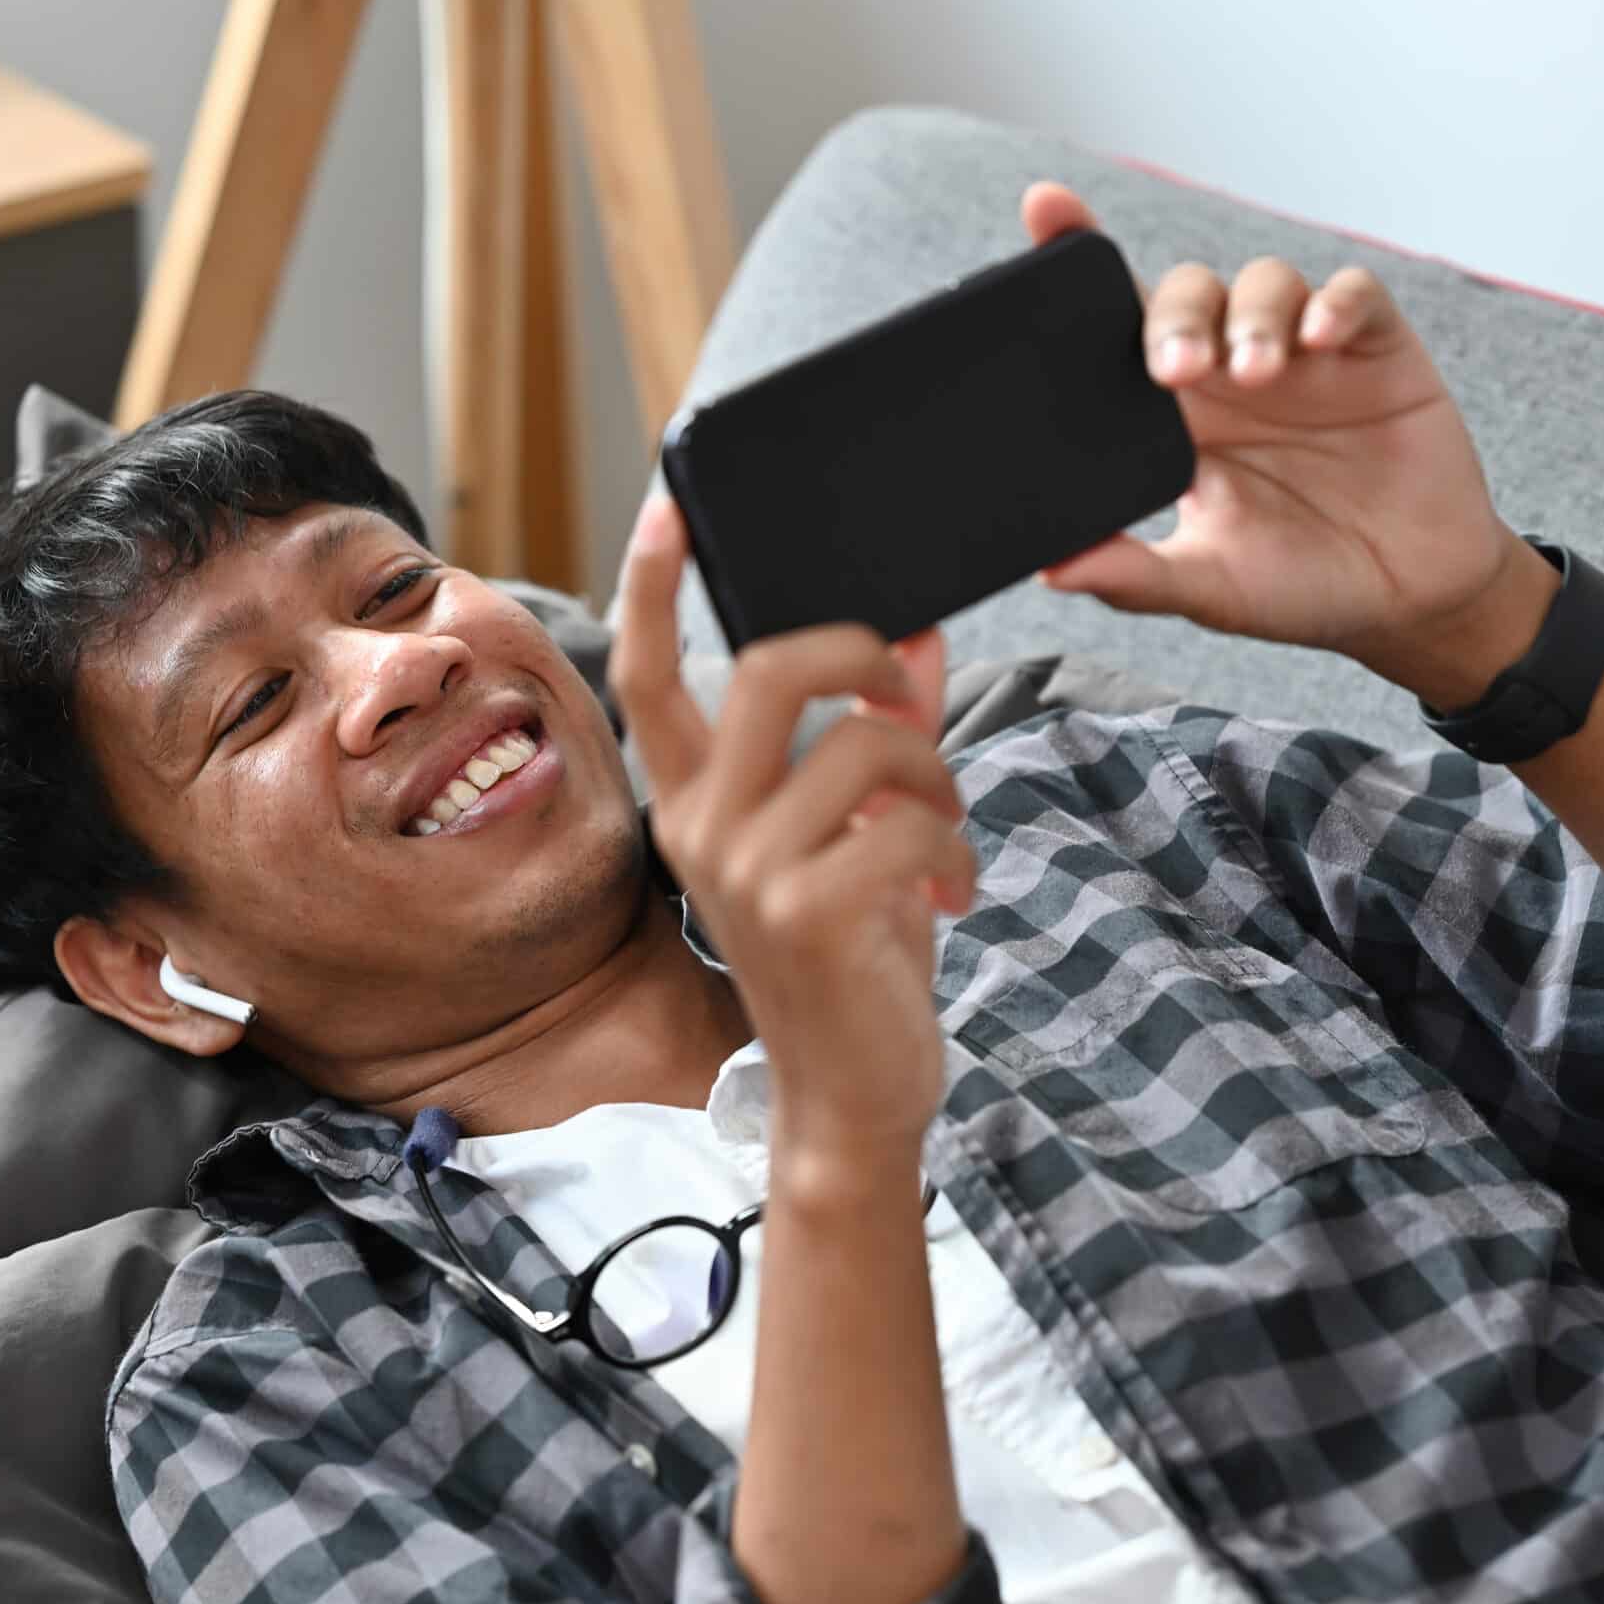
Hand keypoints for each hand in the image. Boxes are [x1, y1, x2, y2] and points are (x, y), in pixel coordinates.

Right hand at [611, 496, 971, 1158]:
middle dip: (865, 653)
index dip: (654, 583)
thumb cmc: (853, 963)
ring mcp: (747, 871)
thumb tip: (919, 637)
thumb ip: (878, 738)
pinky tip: (952, 895)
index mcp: (694, 801)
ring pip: (867, 744)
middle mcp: (701, 827)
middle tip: (909, 695)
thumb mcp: (857, 837)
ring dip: (937, 776)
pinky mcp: (807, 912)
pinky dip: (955, 850)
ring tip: (946, 835)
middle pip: (774, 664)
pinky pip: (909, 823)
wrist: (854, 1099)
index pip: (648, 673)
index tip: (672, 504)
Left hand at [1025, 183, 1558, 706]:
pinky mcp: (1374, 350)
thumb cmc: (1298, 584)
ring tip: (1255, 372)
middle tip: (1174, 371)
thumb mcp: (1208, 587)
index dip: (1080, 258)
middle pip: (1184, 293)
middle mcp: (1229, 370)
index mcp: (1174, 416)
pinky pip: (1351, 296)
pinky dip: (1333, 304)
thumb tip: (1052, 569)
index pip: (1113, 325)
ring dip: (1249, 315)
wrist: (1406, 600)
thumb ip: (1134, 576)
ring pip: (1262, 283)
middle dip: (1173, 315)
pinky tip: (1319, 340)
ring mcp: (1302, 355)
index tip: (1044, 207)